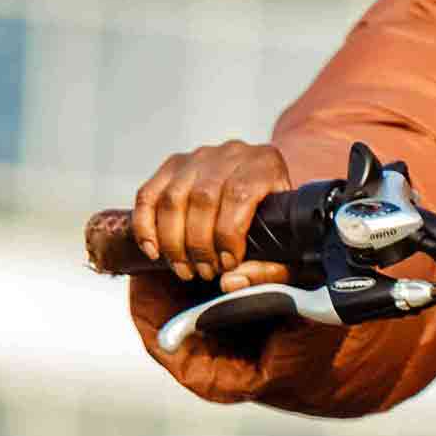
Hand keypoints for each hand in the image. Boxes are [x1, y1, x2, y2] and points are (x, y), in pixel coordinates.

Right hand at [129, 139, 290, 281]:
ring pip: (173, 198)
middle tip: (204, 272)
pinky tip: (153, 250)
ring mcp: (198, 157)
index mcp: (265, 164)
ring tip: (184, 268)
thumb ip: (270, 270)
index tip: (227, 263)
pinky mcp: (173, 166)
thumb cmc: (277, 223)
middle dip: (198, 244)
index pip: (239, 194)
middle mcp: (231, 153)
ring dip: (172, 241)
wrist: (264, 192)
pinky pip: (149, 194)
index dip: (228, 234)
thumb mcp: (289, 249)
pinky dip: (145, 225)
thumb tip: (232, 281)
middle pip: (203, 197)